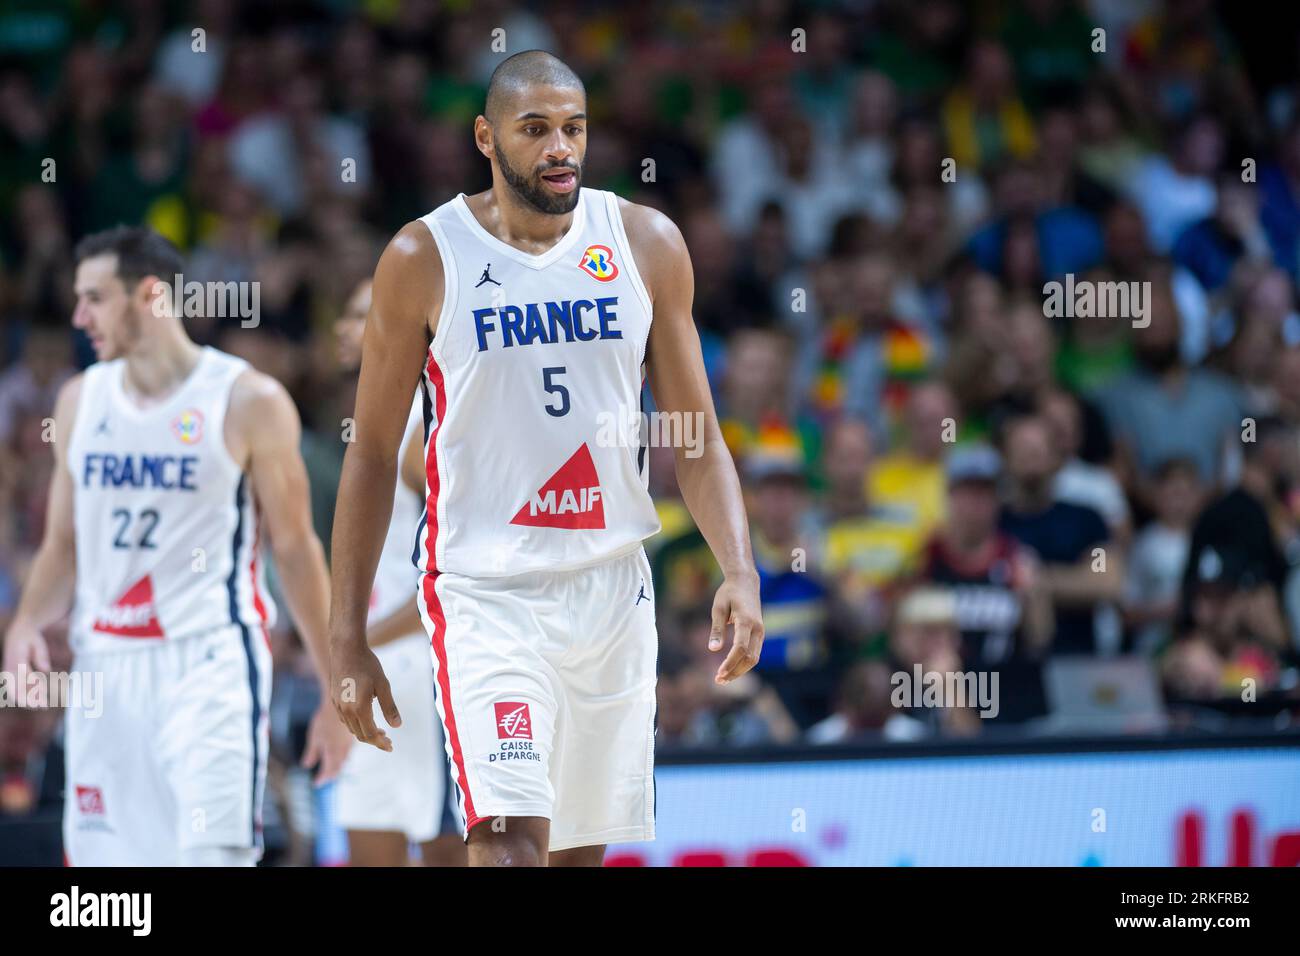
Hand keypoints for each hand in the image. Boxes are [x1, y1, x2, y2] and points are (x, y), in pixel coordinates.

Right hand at [1, 621, 50, 707]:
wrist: (17, 634)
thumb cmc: (30, 639)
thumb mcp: (38, 644)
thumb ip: (41, 656)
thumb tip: (46, 670)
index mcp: (17, 660)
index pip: (26, 678)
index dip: (34, 689)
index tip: (43, 697)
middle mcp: (10, 669)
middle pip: (18, 688)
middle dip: (29, 700)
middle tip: (44, 706)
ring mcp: (8, 674)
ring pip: (15, 691)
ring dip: (27, 700)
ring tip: (43, 706)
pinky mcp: (10, 677)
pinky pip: (15, 689)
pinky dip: (26, 695)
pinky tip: (37, 700)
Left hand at [302, 701, 353, 784]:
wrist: (341, 702)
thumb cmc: (325, 719)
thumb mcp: (314, 736)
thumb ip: (311, 752)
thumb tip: (306, 765)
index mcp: (332, 752)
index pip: (328, 770)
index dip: (322, 778)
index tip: (317, 783)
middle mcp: (343, 750)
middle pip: (338, 766)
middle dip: (332, 773)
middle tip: (325, 778)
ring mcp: (350, 743)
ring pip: (345, 759)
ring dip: (339, 765)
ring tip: (334, 768)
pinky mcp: (354, 736)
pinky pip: (350, 750)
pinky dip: (346, 755)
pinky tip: (344, 754)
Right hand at [329, 636, 400, 753]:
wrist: (346, 649)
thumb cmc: (368, 665)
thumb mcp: (383, 685)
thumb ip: (390, 707)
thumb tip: (397, 726)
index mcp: (359, 708)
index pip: (371, 734)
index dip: (381, 743)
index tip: (391, 746)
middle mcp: (345, 710)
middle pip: (360, 735)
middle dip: (375, 740)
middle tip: (388, 741)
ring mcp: (337, 706)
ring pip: (352, 728)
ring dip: (365, 733)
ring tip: (380, 732)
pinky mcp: (334, 700)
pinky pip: (345, 720)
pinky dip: (356, 725)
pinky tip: (365, 719)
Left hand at [708, 572, 763, 683]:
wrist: (746, 582)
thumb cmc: (729, 594)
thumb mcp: (718, 608)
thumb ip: (717, 629)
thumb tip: (713, 649)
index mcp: (747, 621)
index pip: (740, 648)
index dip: (730, 663)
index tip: (718, 674)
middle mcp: (758, 628)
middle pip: (750, 658)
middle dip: (735, 671)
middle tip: (718, 680)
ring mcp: (761, 632)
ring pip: (754, 658)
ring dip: (739, 670)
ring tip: (722, 679)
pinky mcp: (759, 634)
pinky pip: (754, 653)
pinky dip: (743, 663)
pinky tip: (730, 669)